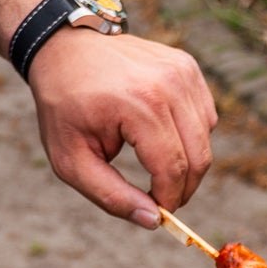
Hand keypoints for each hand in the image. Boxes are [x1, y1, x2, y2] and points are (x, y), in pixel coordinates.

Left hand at [27, 28, 217, 226]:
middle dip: (183, 188)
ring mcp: (181, 71)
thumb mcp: (71, 160)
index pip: (173, 169)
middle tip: (161, 197)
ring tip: (154, 162)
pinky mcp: (187, 68)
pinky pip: (205, 119)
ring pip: (205, 141)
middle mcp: (168, 83)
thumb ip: (111, 196)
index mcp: (139, 103)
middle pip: (198, 158)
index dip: (168, 200)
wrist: (62, 46)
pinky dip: (189, 136)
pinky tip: (160, 133)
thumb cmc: (64, 106)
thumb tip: (154, 221)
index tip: (156, 210)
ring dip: (186, 163)